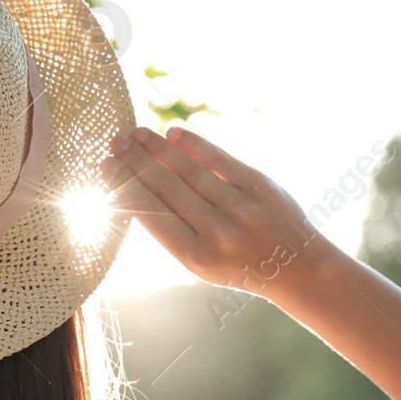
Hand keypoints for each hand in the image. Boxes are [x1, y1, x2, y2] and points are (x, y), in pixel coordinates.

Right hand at [99, 125, 339, 301]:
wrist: (294, 266)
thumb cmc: (234, 263)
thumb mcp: (198, 261)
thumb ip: (170, 228)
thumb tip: (133, 185)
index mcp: (196, 257)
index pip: (150, 213)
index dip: (125, 186)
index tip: (106, 166)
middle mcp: (218, 232)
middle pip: (166, 187)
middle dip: (136, 161)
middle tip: (115, 141)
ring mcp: (241, 208)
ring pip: (190, 170)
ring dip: (158, 148)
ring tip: (137, 133)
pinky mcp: (260, 187)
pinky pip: (221, 160)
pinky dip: (195, 144)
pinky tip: (174, 133)